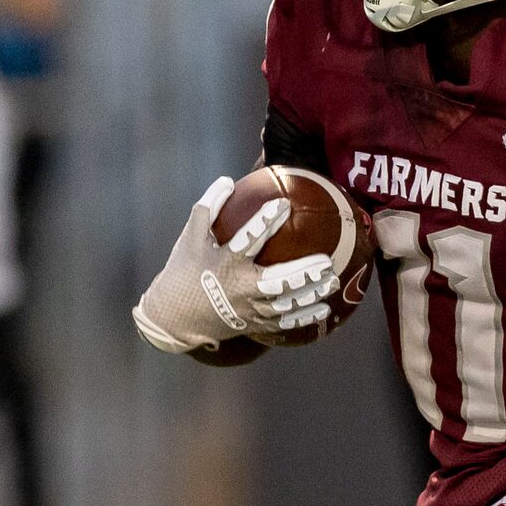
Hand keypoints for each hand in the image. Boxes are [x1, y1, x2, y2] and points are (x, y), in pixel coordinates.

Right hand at [132, 177, 328, 354]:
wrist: (172, 317)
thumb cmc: (183, 271)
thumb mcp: (190, 237)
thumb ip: (208, 208)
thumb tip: (227, 180)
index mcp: (224, 263)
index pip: (248, 239)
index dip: (265, 221)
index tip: (284, 204)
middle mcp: (239, 289)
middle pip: (277, 283)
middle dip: (303, 273)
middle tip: (326, 261)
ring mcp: (248, 310)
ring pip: (285, 305)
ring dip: (310, 295)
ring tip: (332, 282)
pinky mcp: (252, 325)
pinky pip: (282, 324)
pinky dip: (303, 318)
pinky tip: (324, 311)